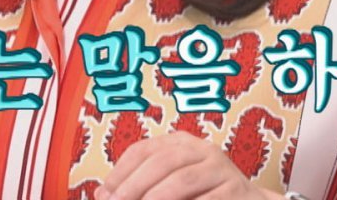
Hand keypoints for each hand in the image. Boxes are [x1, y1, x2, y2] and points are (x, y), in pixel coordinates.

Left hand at [105, 136, 256, 199]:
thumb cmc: (204, 196)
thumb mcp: (173, 185)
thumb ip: (141, 186)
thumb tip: (101, 194)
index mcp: (181, 143)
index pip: (144, 150)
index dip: (121, 171)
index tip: (104, 194)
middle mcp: (201, 149)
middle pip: (162, 162)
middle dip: (134, 187)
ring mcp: (221, 168)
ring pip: (182, 180)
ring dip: (156, 198)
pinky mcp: (235, 190)